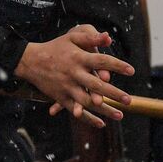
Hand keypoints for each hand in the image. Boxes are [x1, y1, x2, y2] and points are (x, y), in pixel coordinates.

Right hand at [16, 24, 134, 127]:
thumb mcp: (72, 38)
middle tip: (128, 100)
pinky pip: (76, 110)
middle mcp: (73, 74)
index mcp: (78, 58)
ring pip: (88, 102)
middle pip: (97, 85)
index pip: (102, 61)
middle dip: (114, 93)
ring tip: (120, 115)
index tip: (131, 71)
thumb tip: (108, 37)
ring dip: (104, 110)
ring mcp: (67, 87)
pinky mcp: (61, 98)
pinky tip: (101, 124)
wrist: (31, 61)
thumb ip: (90, 38)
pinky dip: (88, 119)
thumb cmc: (55, 47)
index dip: (117, 66)